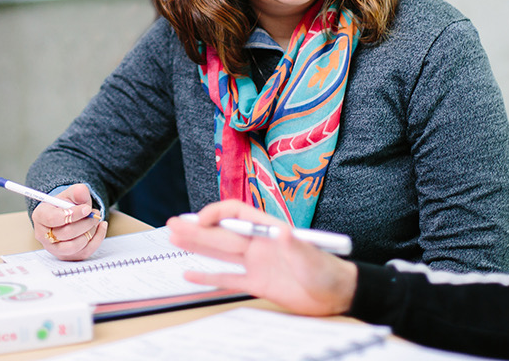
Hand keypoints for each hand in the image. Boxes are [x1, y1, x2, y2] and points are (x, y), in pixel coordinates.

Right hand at [31, 183, 107, 259]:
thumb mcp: (72, 193)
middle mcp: (43, 235)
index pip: (53, 219)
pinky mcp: (67, 255)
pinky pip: (84, 252)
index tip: (87, 208)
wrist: (70, 214)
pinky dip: (97, 239)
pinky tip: (100, 227)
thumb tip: (82, 192)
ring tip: (95, 220)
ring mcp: (54, 248)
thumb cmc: (68, 203)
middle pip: (65, 233)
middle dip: (85, 222)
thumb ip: (77, 191)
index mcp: (40, 216)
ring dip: (90, 232)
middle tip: (94, 213)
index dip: (73, 214)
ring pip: (74, 246)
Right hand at [167, 200, 357, 316]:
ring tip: (174, 239)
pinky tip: (190, 274)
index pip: (237, 214)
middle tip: (173, 224)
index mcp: (269, 230)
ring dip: (198, 246)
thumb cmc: (327, 270)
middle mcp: (259, 244)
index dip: (217, 214)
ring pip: (220, 253)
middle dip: (197, 228)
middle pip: (222, 233)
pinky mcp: (257, 283)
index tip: (199, 220)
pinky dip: (208, 277)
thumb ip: (295, 245)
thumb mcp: (311, 256)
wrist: (336, 294)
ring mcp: (256, 263)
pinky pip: (227, 279)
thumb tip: (281, 231)